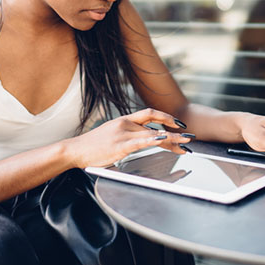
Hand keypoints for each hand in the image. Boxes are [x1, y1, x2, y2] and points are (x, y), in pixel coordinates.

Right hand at [67, 108, 193, 167]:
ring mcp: (123, 134)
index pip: (149, 113)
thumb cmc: (92, 146)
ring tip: (185, 144)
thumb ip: (127, 136)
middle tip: (189, 136)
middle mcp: (125, 124)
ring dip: (172, 139)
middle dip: (174, 129)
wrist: (76, 150)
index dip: (165, 116)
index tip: (178, 123)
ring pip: (153, 134)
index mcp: (124, 121)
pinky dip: (155, 140)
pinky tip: (164, 140)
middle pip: (155, 124)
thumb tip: (142, 141)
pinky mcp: (120, 145)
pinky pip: (141, 141)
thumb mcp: (112, 136)